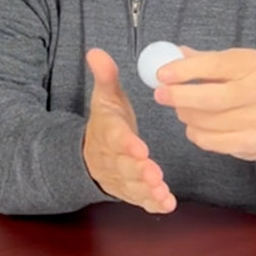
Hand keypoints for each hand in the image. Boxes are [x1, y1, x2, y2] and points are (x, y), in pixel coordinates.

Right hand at [82, 48, 176, 213]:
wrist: (89, 154)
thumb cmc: (107, 121)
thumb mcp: (105, 97)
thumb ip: (106, 76)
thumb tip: (95, 51)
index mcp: (107, 132)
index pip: (115, 138)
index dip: (126, 144)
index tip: (139, 147)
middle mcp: (111, 158)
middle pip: (124, 166)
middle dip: (139, 170)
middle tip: (154, 172)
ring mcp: (119, 177)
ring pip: (131, 186)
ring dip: (146, 189)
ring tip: (161, 189)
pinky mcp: (128, 191)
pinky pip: (139, 200)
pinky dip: (152, 204)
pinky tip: (166, 204)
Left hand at [152, 47, 255, 160]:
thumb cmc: (244, 85)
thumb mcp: (230, 65)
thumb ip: (199, 59)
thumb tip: (166, 56)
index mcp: (252, 63)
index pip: (214, 64)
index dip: (185, 70)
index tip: (161, 74)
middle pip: (210, 98)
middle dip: (180, 96)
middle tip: (159, 94)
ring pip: (205, 121)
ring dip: (186, 115)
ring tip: (184, 109)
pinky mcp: (251, 142)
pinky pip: (209, 140)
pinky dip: (195, 132)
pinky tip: (198, 125)